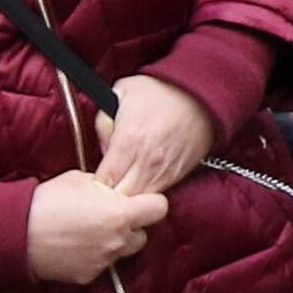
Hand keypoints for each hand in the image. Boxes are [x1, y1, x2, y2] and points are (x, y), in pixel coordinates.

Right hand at [28, 172, 166, 282]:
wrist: (16, 233)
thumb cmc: (47, 202)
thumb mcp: (81, 180)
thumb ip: (107, 187)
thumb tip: (114, 190)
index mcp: (121, 214)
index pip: (159, 209)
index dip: (150, 202)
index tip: (139, 200)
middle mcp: (118, 240)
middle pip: (143, 234)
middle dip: (132, 225)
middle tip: (110, 216)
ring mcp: (105, 261)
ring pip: (123, 251)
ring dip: (115, 242)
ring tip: (90, 231)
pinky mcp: (88, 275)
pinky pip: (102, 264)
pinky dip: (94, 256)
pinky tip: (76, 246)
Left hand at [94, 71, 215, 194]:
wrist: (201, 95)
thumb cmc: (160, 92)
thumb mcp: (120, 93)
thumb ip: (103, 122)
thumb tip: (102, 148)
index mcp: (129, 140)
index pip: (104, 180)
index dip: (94, 185)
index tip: (92, 179)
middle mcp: (147, 160)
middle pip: (121, 196)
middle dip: (109, 195)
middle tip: (104, 185)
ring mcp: (164, 170)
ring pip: (140, 199)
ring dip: (128, 195)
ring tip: (121, 184)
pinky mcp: (178, 174)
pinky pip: (157, 194)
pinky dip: (146, 192)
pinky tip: (139, 181)